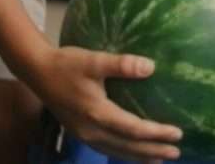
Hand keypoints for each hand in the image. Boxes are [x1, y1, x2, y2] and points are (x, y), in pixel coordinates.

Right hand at [32, 46, 181, 161]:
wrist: (37, 71)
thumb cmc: (67, 64)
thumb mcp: (94, 60)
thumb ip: (122, 64)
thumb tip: (151, 67)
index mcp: (98, 113)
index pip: (134, 130)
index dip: (157, 133)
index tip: (178, 133)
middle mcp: (91, 130)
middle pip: (127, 147)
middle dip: (153, 151)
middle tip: (177, 153)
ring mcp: (84, 134)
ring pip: (116, 151)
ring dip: (139, 156)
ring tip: (159, 160)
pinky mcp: (80, 132)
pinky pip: (106, 148)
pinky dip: (123, 153)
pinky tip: (131, 152)